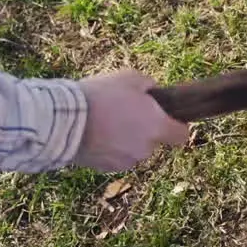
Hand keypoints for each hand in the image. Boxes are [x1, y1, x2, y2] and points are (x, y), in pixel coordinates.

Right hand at [72, 69, 189, 171]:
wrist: (65, 120)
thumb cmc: (102, 96)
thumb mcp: (130, 78)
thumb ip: (148, 86)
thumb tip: (152, 91)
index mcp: (157, 127)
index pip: (181, 136)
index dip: (177, 127)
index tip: (168, 119)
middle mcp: (145, 148)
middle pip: (153, 142)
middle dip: (144, 130)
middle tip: (126, 113)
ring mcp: (125, 161)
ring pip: (133, 150)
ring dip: (125, 140)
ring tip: (106, 122)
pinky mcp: (105, 169)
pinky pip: (114, 158)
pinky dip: (109, 149)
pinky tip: (95, 133)